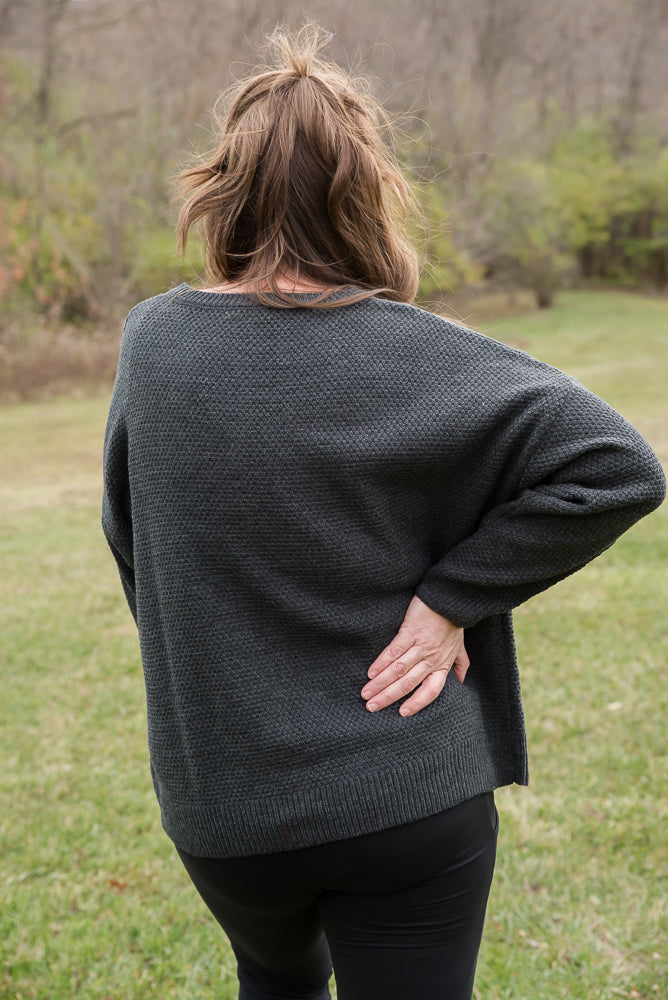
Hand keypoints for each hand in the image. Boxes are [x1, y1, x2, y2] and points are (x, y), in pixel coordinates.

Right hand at [361, 596, 468, 716]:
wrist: (450, 599)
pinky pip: (394, 651)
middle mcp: (431, 658)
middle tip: (371, 707)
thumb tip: (461, 682)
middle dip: (388, 697)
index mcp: (443, 665)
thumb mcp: (460, 646)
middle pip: (408, 683)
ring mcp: (420, 645)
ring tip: (366, 693)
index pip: (431, 691)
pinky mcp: (410, 631)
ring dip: (380, 683)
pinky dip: (381, 663)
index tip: (402, 713)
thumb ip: (460, 664)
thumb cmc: (453, 622)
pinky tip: (371, 673)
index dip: (417, 703)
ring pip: (398, 670)